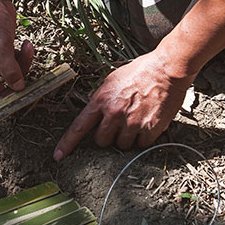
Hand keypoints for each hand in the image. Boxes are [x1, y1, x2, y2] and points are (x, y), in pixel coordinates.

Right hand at [0, 0, 34, 106]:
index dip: (1, 103)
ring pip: (12, 75)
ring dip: (23, 65)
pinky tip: (26, 44)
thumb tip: (19, 89)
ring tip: (27, 48)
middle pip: (2, 89)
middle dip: (17, 82)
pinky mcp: (3, 52)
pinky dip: (23, 56)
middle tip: (33, 81)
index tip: (18, 100)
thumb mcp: (1, 48)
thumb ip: (10, 71)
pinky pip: (16, 63)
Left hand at [53, 52, 193, 160]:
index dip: (67, 143)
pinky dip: (144, 139)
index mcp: (101, 100)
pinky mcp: (149, 128)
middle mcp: (114, 113)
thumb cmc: (140, 71)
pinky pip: (141, 145)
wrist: (166, 69)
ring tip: (136, 120)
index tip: (58, 156)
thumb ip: (101, 99)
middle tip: (119, 124)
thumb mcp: (112, 80)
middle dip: (108, 136)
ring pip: (122, 145)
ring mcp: (132, 122)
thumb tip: (95, 114)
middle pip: (102, 141)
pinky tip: (147, 123)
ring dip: (127, 138)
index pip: (79, 126)